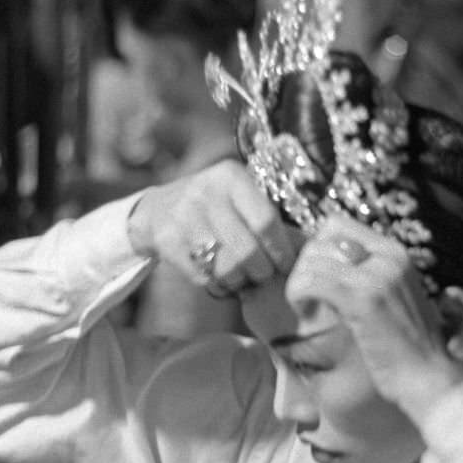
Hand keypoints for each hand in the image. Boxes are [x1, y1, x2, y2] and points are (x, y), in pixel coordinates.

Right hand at [127, 159, 297, 292]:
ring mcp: (184, 216)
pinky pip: (203, 276)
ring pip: (226, 267)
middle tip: (263, 275)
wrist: (156, 210)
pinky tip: (219, 278)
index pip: (266, 220)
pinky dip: (217, 285)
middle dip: (262, 270)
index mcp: (231, 177)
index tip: (287, 264)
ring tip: (241, 277)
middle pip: (248, 250)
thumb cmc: (213, 207)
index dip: (282, 249)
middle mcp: (206, 192)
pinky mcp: (167, 240)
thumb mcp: (238, 199)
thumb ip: (267, 219)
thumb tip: (307, 249)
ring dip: (239, 280)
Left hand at [286, 216, 462, 421]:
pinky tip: (303, 311)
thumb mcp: (396, 298)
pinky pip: (313, 282)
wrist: (428, 378)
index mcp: (396, 253)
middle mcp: (388, 257)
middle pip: (321, 240)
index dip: (316, 247)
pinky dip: (299, 295)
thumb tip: (328, 266)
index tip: (313, 273)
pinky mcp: (362, 300)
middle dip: (304, 265)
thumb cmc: (408, 348)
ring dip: (299, 283)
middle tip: (304, 292)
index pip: (338, 225)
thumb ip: (370, 277)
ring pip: (313, 261)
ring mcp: (376, 276)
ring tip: (303, 306)